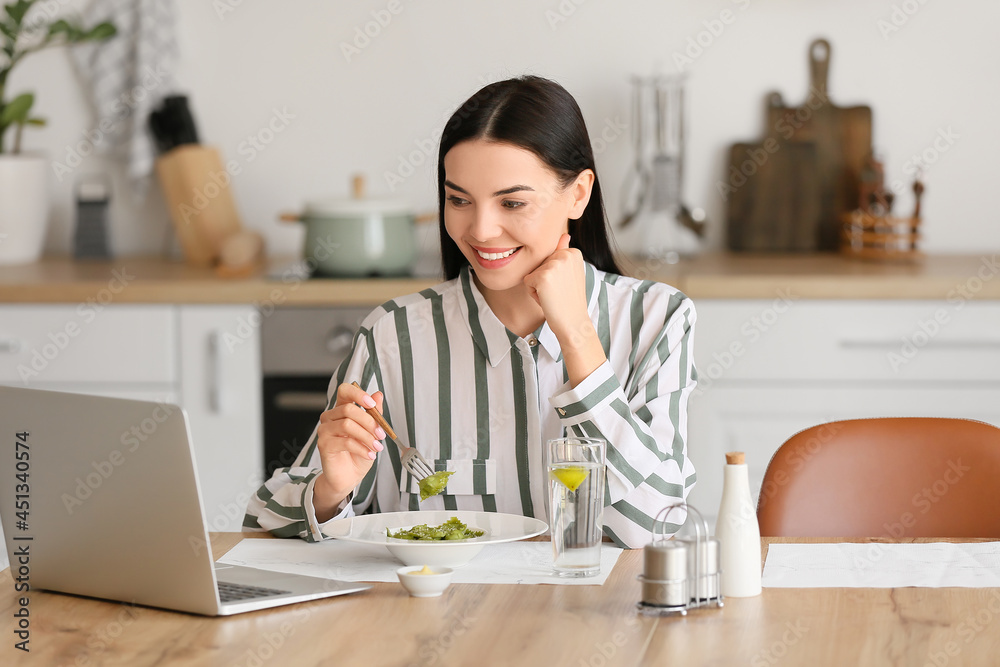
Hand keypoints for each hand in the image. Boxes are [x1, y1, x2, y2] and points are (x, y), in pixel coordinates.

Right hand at [312, 383, 385, 518]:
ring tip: (377, 447)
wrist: (349, 476)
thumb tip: (378, 395)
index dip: (358, 394)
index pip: (345, 391)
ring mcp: (325, 431)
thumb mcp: (372, 432)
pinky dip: (361, 448)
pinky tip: (369, 455)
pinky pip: (345, 442)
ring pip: (347, 425)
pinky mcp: (324, 445)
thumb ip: (374, 414)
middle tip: (381, 434)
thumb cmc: (359, 453)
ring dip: (367, 436)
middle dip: (369, 421)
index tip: (372, 404)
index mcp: (341, 410)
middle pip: (348, 409)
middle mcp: (330, 417)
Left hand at [522, 233, 592, 345]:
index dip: (553, 275)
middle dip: (543, 279)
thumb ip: (564, 252)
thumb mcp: (570, 273)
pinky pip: (527, 281)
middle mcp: (565, 254)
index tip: (565, 286)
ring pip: (532, 272)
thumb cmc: (569, 301)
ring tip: (554, 296)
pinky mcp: (543, 276)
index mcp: (573, 252)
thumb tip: (565, 234)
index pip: (549, 257)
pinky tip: (547, 299)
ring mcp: (554, 264)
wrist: (573, 323)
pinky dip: (533, 294)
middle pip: (539, 263)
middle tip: (559, 292)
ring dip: (538, 287)